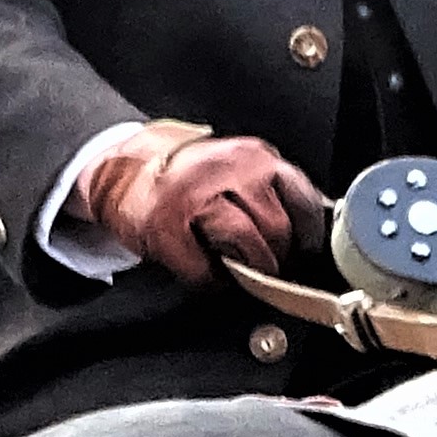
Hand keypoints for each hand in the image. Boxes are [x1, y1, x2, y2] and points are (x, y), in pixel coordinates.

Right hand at [78, 125, 318, 284]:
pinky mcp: (165, 225)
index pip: (300, 197)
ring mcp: (194, 196)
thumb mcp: (238, 168)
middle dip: (277, 256)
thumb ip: (271, 190)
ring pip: (245, 240)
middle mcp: (227, 170)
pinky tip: (210, 274)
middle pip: (275, 225)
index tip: (305, 250)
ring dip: (249, 268)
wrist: (124, 168)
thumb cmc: (189, 175)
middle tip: (268, 267)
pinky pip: (202, 268)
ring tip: (242, 271)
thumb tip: (312, 227)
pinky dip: (211, 280)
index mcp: (252, 156)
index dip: (307, 232)